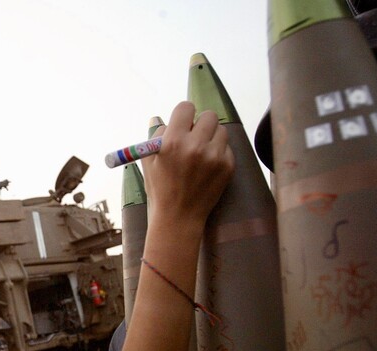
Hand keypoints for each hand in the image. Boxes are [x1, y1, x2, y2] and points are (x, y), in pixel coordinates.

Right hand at [141, 101, 233, 228]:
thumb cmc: (160, 189)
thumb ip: (155, 137)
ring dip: (212, 136)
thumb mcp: (149, 162)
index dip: (184, 114)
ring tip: (201, 151)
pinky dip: (218, 152)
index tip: (183, 122)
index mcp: (173, 142)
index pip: (186, 107)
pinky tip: (207, 165)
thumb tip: (158, 118)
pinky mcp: (227, 166)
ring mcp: (214, 156)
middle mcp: (195, 146)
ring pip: (221, 130)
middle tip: (195, 135)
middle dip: (200, 123)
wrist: (179, 217)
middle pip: (208, 115)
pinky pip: (227, 147)